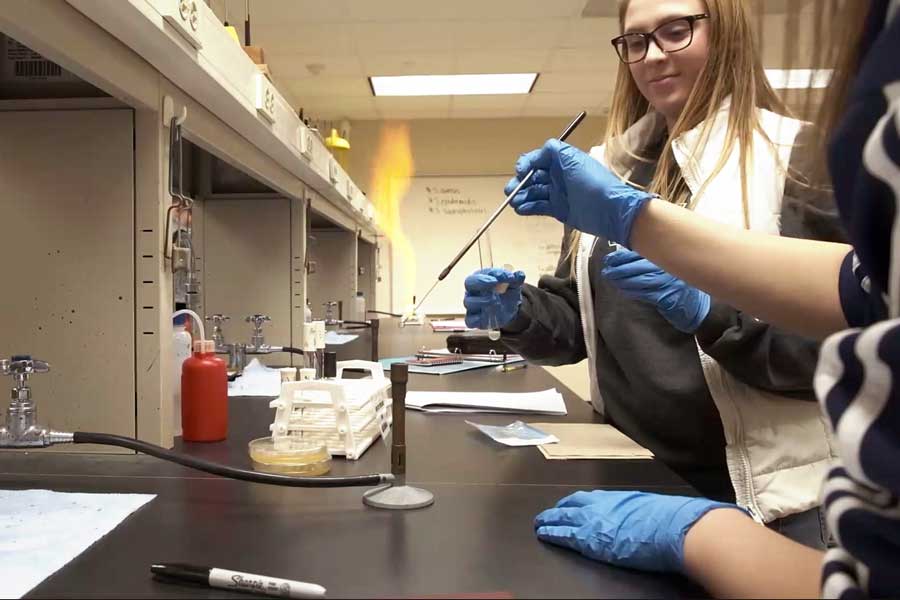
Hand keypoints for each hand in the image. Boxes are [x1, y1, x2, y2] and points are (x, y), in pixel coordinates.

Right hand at [463, 268, 525, 329]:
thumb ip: (516, 279)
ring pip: (469, 302)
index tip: (500, 277)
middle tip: (495, 283)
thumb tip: (520, 274)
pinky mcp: (473, 320)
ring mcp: (471, 306)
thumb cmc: (505, 292)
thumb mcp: (513, 284)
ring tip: (497, 301)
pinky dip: (479, 319)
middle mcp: (472, 291)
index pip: (476, 275)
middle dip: (482, 282)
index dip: (485, 276)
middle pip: (469, 284)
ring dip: (483, 301)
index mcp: (479, 279)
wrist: (508, 308)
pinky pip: (470, 320)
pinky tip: (491, 315)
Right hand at [505, 139, 651, 245]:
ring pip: (533, 192)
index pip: (537, 159)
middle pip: (532, 177)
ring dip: (521, 196)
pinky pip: (539, 207)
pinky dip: (528, 207)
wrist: (610, 209)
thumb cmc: (593, 182)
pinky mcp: (559, 210)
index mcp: (562, 161)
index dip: (526, 164)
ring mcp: (558, 193)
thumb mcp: (573, 159)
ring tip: (514, 202)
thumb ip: (554, 150)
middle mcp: (558, 175)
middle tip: (510, 191)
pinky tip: (521, 209)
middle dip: (519, 182)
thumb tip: (539, 150)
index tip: (520, 172)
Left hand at [534, 490, 742, 573]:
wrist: (673, 528)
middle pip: (571, 505)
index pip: (587, 498)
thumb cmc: (668, 518)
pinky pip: (564, 535)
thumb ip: (635, 508)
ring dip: (549, 520)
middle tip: (547, 514)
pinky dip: (552, 533)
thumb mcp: (647, 506)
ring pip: (563, 518)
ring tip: (538, 524)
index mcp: (615, 497)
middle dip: (557, 510)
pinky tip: (543, 534)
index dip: (574, 502)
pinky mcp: (591, 539)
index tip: (567, 505)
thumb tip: (637, 512)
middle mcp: (601, 505)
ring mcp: (594, 521)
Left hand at [601, 248, 710, 332]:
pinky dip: (631, 290)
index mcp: (666, 257)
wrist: (696, 303)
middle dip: (618, 268)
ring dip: (621, 279)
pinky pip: (643, 292)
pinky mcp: (665, 296)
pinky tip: (623, 288)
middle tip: (607, 269)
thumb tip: (627, 253)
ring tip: (610, 277)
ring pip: (638, 279)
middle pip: (637, 266)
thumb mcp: (668, 264)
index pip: (640, 254)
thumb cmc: (680, 283)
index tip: (610, 258)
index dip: (622, 256)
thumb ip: (652, 257)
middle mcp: (666, 267)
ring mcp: (666, 282)